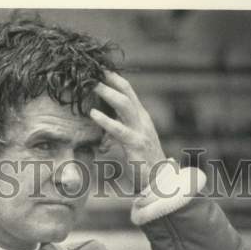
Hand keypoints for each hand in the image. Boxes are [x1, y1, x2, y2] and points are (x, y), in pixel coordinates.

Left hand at [90, 71, 166, 191]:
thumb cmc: (142, 162)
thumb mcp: (130, 141)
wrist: (159, 181)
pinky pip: (119, 130)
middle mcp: (142, 120)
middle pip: (127, 91)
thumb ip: (118, 130)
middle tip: (92, 70)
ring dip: (107, 93)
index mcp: (140, 117)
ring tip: (92, 86)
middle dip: (110, 79)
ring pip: (124, 105)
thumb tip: (100, 129)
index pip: (128, 91)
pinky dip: (105, 120)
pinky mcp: (136, 145)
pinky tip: (93, 114)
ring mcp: (140, 131)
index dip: (114, 78)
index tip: (98, 68)